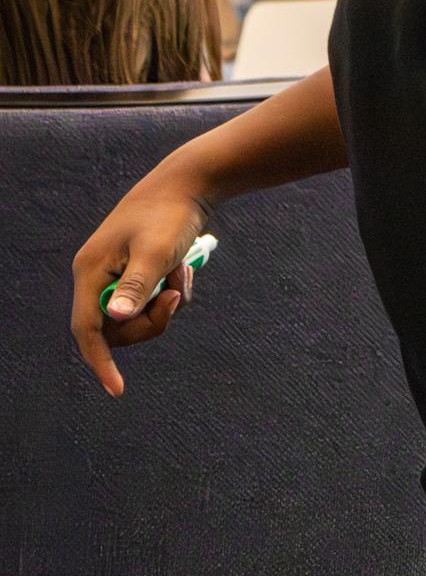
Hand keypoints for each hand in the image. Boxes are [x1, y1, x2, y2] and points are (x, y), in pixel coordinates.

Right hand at [70, 165, 213, 395]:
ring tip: (182, 271)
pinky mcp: (136, 271)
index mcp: (91, 272)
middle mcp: (97, 275)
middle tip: (176, 295)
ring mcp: (116, 274)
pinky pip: (153, 300)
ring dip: (168, 301)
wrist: (188, 186)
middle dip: (152, 319)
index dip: (100, 361)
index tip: (118, 389)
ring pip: (139, 315)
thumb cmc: (170, 216)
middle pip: (118, 328)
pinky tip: (183, 267)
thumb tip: (117, 318)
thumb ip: (137, 286)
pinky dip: (173, 290)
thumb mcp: (156, 252)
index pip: (87, 329)